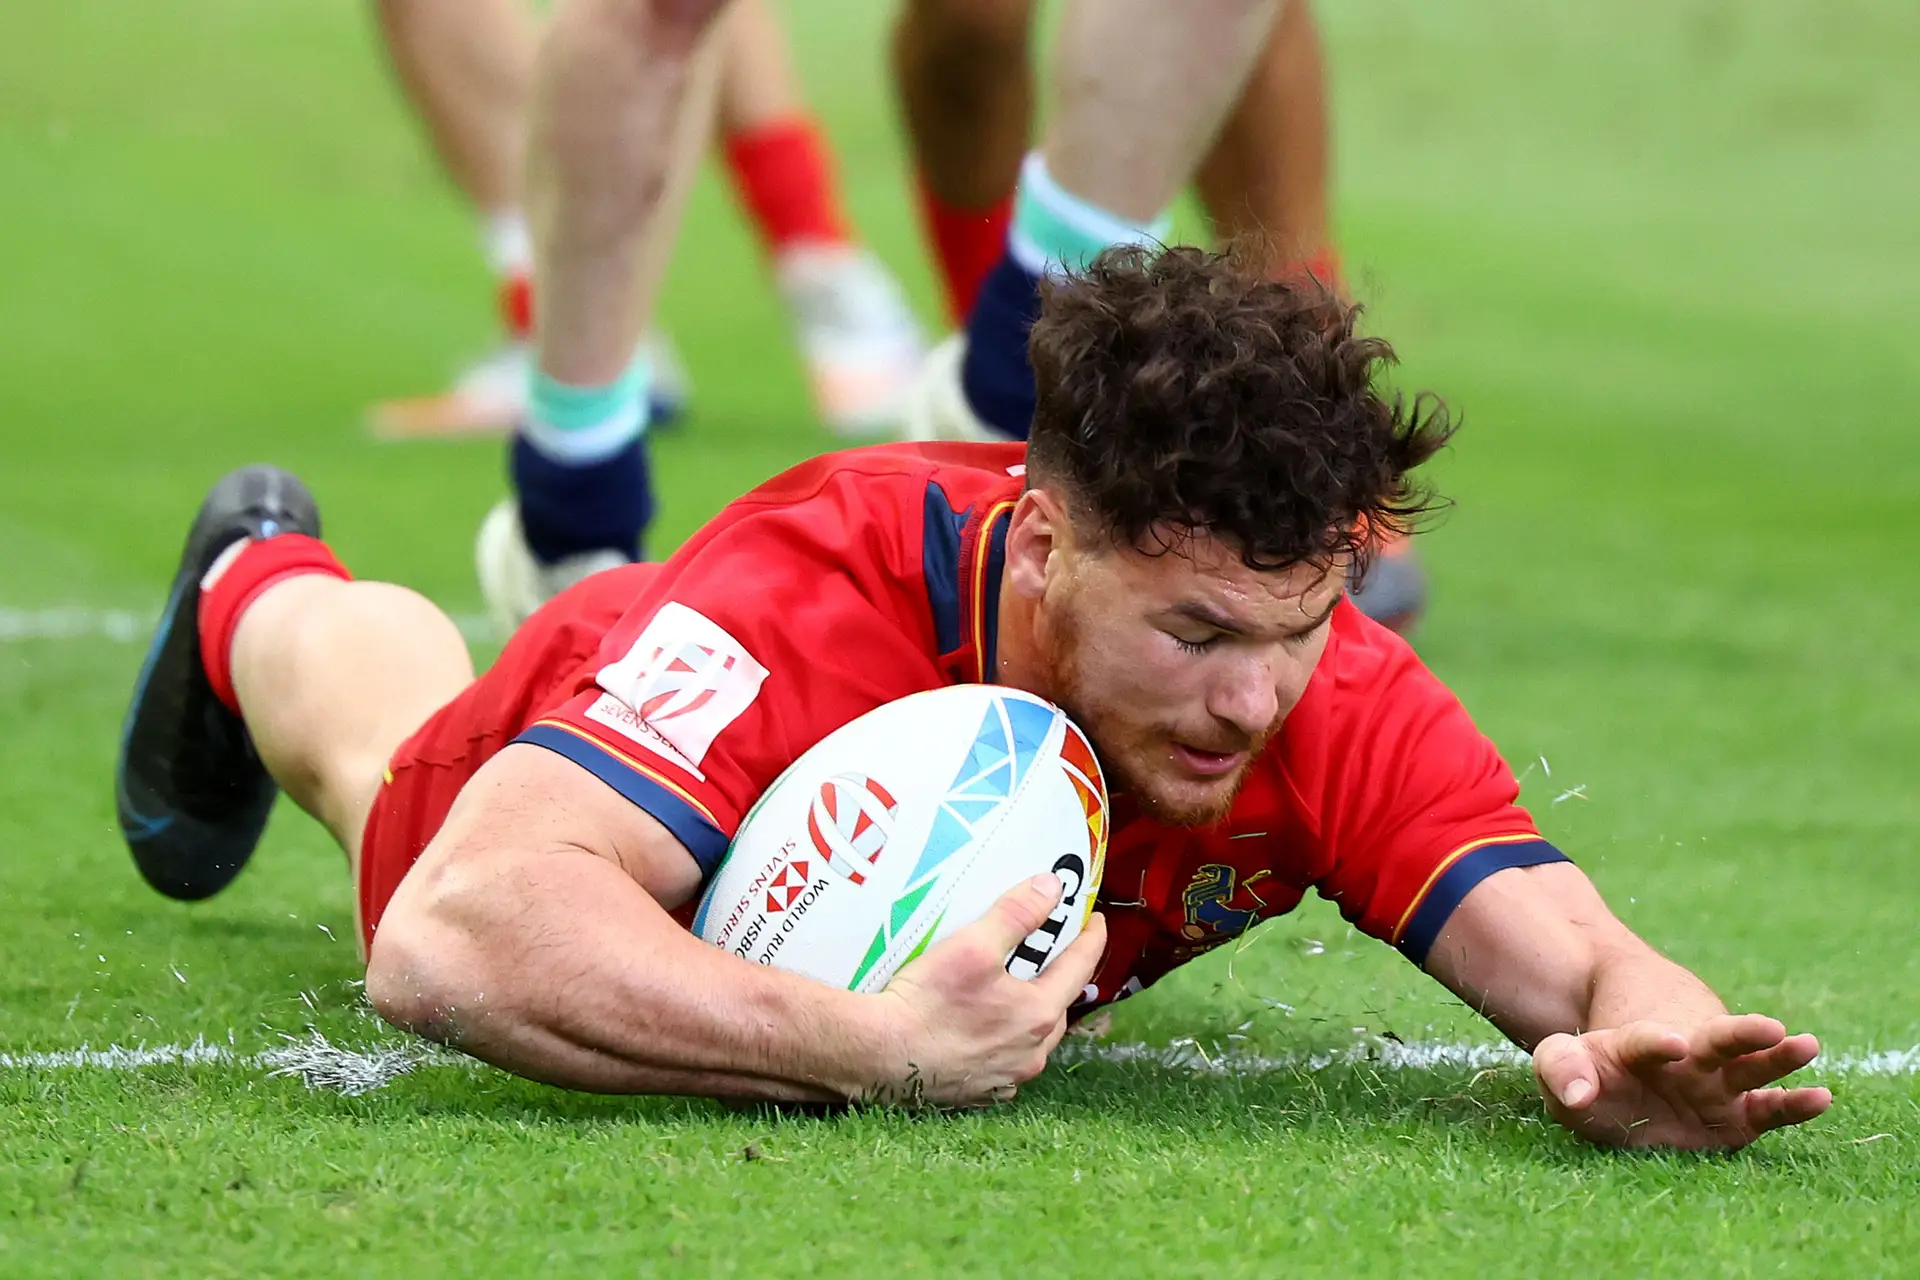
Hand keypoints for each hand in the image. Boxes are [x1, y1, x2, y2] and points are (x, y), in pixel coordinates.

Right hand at [871, 873, 1107, 1108]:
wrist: (878, 1055)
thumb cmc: (926, 1001)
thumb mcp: (972, 945)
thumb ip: (1016, 914)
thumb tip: (1052, 887)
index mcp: (1038, 1014)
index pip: (1080, 967)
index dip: (1091, 938)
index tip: (1093, 919)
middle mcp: (1032, 1053)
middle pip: (1059, 1006)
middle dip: (1061, 976)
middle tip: (1052, 952)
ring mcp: (1007, 1078)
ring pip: (1035, 1039)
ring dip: (1034, 1013)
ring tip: (1020, 989)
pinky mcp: (981, 1093)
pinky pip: (1008, 1063)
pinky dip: (1007, 1042)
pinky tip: (989, 1030)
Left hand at [1532, 1014, 1831, 1149]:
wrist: (1621, 1074)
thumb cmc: (1592, 1069)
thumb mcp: (1562, 1062)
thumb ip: (1559, 1069)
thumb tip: (1579, 1094)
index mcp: (1637, 1046)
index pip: (1644, 1040)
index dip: (1655, 1041)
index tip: (1672, 1042)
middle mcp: (1685, 1061)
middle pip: (1715, 1041)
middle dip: (1740, 1034)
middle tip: (1768, 1027)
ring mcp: (1715, 1085)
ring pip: (1751, 1067)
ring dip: (1777, 1058)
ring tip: (1806, 1045)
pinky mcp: (1737, 1116)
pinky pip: (1770, 1110)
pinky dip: (1794, 1106)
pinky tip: (1822, 1097)